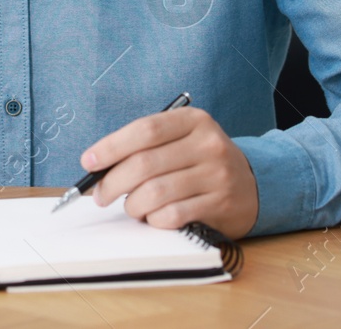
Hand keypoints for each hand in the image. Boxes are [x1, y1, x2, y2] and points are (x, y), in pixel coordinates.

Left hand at [81, 106, 257, 236]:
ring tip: (132, 206)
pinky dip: (153, 219)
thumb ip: (145, 147)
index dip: (111, 146)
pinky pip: (172, 215)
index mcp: (193, 120)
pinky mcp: (221, 205)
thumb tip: (99, 167)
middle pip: (145, 164)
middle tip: (101, 194)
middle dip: (112, 183)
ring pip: (155, 193)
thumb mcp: (181, 140)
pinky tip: (154, 217)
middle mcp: (208, 144)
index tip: (88, 161)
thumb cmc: (201, 161)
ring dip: (133, 205)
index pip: (145, 130)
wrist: (252, 184)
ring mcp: (217, 175)